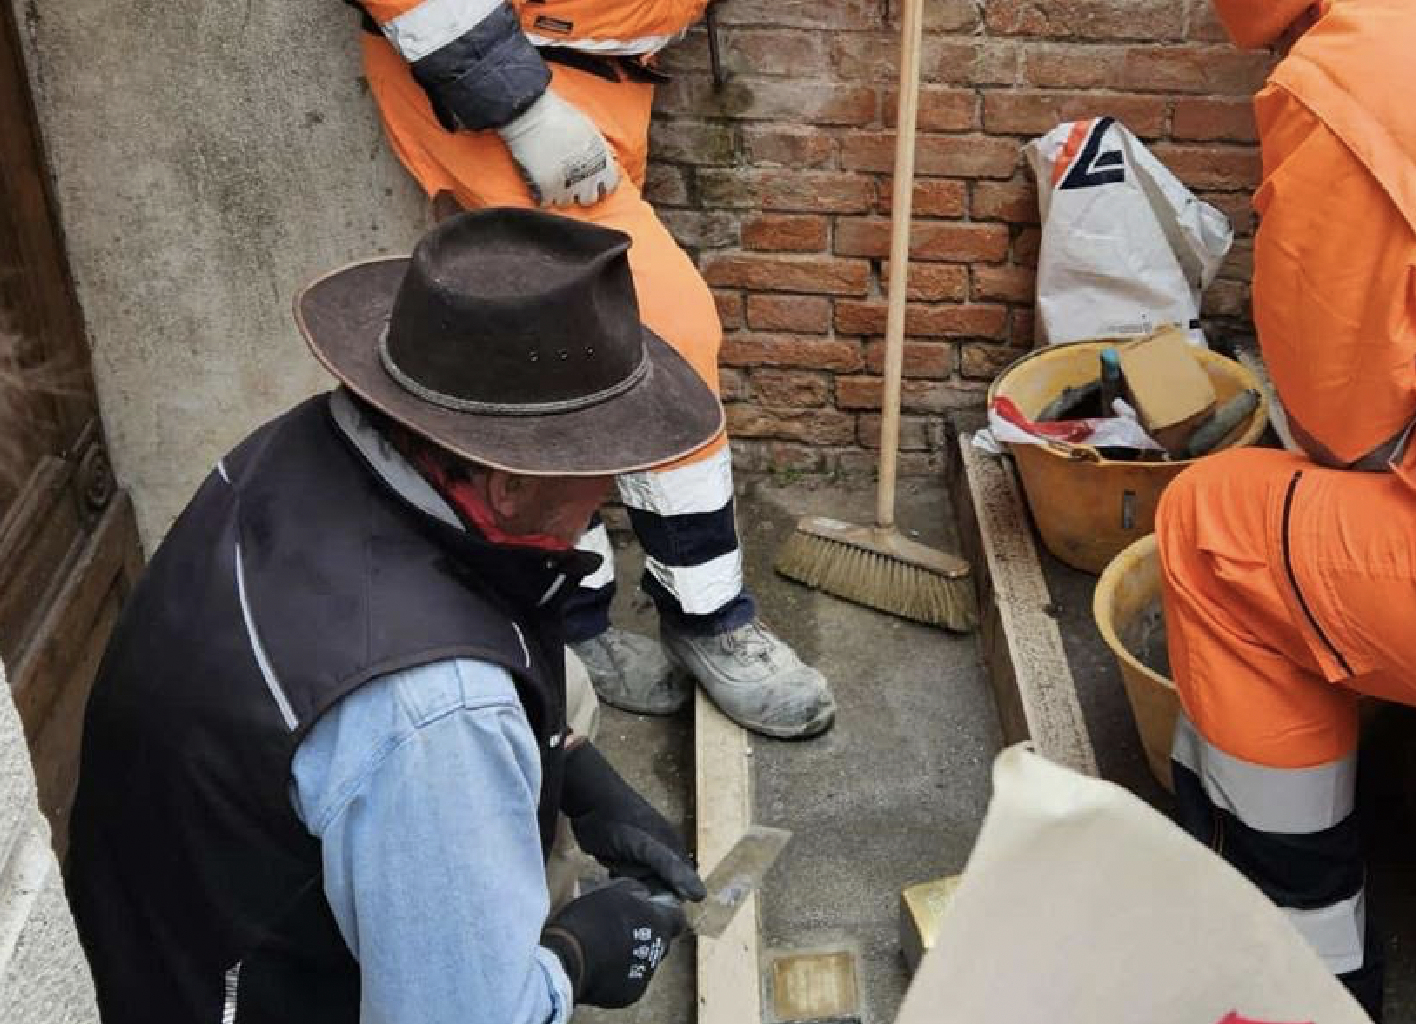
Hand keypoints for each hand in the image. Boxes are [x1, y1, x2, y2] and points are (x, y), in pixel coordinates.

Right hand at [496, 90, 619, 206]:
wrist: (530, 114)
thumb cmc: (559, 116)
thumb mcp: (589, 129)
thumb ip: (600, 148)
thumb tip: (609, 160)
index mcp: (600, 161)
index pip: (610, 184)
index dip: (601, 183)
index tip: (593, 181)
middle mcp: (587, 176)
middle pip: (589, 198)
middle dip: (581, 191)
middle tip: (571, 182)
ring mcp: (566, 185)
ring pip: (567, 201)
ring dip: (560, 193)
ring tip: (553, 181)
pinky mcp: (546, 189)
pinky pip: (547, 202)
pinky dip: (543, 195)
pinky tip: (540, 183)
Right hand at [541, 878, 684, 1007]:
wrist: (567, 960)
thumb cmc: (590, 920)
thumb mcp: (612, 891)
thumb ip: (634, 890)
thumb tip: (643, 893)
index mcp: (658, 924)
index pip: (678, 918)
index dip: (667, 911)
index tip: (651, 907)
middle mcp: (658, 952)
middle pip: (662, 940)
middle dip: (648, 932)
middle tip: (623, 925)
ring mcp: (645, 976)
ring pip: (646, 960)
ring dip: (633, 952)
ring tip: (607, 946)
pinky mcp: (629, 994)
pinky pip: (631, 978)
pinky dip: (621, 972)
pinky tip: (602, 964)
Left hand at [562, 743, 705, 901]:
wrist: (587, 800)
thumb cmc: (617, 821)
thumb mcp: (645, 846)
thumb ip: (670, 868)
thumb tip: (701, 896)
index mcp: (673, 849)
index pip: (684, 886)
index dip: (674, 901)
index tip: (658, 914)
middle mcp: (662, 854)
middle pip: (665, 889)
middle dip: (652, 899)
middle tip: (635, 903)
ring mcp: (643, 857)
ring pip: (646, 886)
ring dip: (637, 894)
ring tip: (623, 894)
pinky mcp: (625, 860)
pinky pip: (631, 882)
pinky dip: (625, 887)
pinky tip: (615, 888)